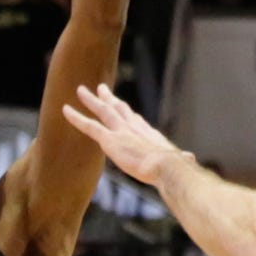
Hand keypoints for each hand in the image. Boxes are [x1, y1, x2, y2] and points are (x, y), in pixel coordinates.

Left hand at [63, 83, 183, 186]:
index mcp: (148, 133)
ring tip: (80, 90)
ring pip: (102, 111)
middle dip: (108, 98)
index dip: (126, 112)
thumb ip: (182, 159)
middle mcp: (133, 127)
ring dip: (90, 100)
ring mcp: (121, 131)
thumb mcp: (179, 161)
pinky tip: (65, 110)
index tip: (121, 105)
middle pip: (118, 108)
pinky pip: (89, 126)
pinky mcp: (110, 140)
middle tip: (100, 88)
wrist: (167, 166)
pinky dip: (76, 117)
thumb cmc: (175, 167)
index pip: (134, 119)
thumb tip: (190, 159)